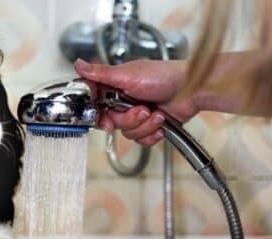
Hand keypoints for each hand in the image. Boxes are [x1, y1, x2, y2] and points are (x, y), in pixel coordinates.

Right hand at [75, 58, 199, 145]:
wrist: (193, 90)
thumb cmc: (164, 77)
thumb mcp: (128, 75)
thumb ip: (101, 74)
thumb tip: (78, 65)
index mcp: (115, 87)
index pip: (95, 105)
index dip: (97, 114)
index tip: (105, 118)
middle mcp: (124, 101)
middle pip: (112, 123)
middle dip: (129, 119)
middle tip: (142, 109)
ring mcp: (137, 114)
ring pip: (127, 133)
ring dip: (144, 125)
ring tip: (157, 113)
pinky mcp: (150, 126)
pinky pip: (141, 140)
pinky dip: (152, 133)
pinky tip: (162, 123)